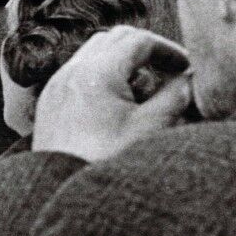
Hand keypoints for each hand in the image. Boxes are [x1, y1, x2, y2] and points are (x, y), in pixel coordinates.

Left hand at [32, 27, 192, 161]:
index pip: (138, 40)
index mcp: (96, 72)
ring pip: (93, 56)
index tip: (184, 67)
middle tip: (165, 73)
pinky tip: (115, 109)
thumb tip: (187, 78)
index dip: (167, 50)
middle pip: (114, 40)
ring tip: (141, 95)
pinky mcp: (49, 105)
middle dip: (144, 52)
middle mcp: (71, 73)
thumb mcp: (151, 127)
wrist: (60, 195)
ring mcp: (56, 88)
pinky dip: (100, 80)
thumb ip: (175, 95)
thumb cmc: (104, 162)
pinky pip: (78, 77)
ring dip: (122, 65)